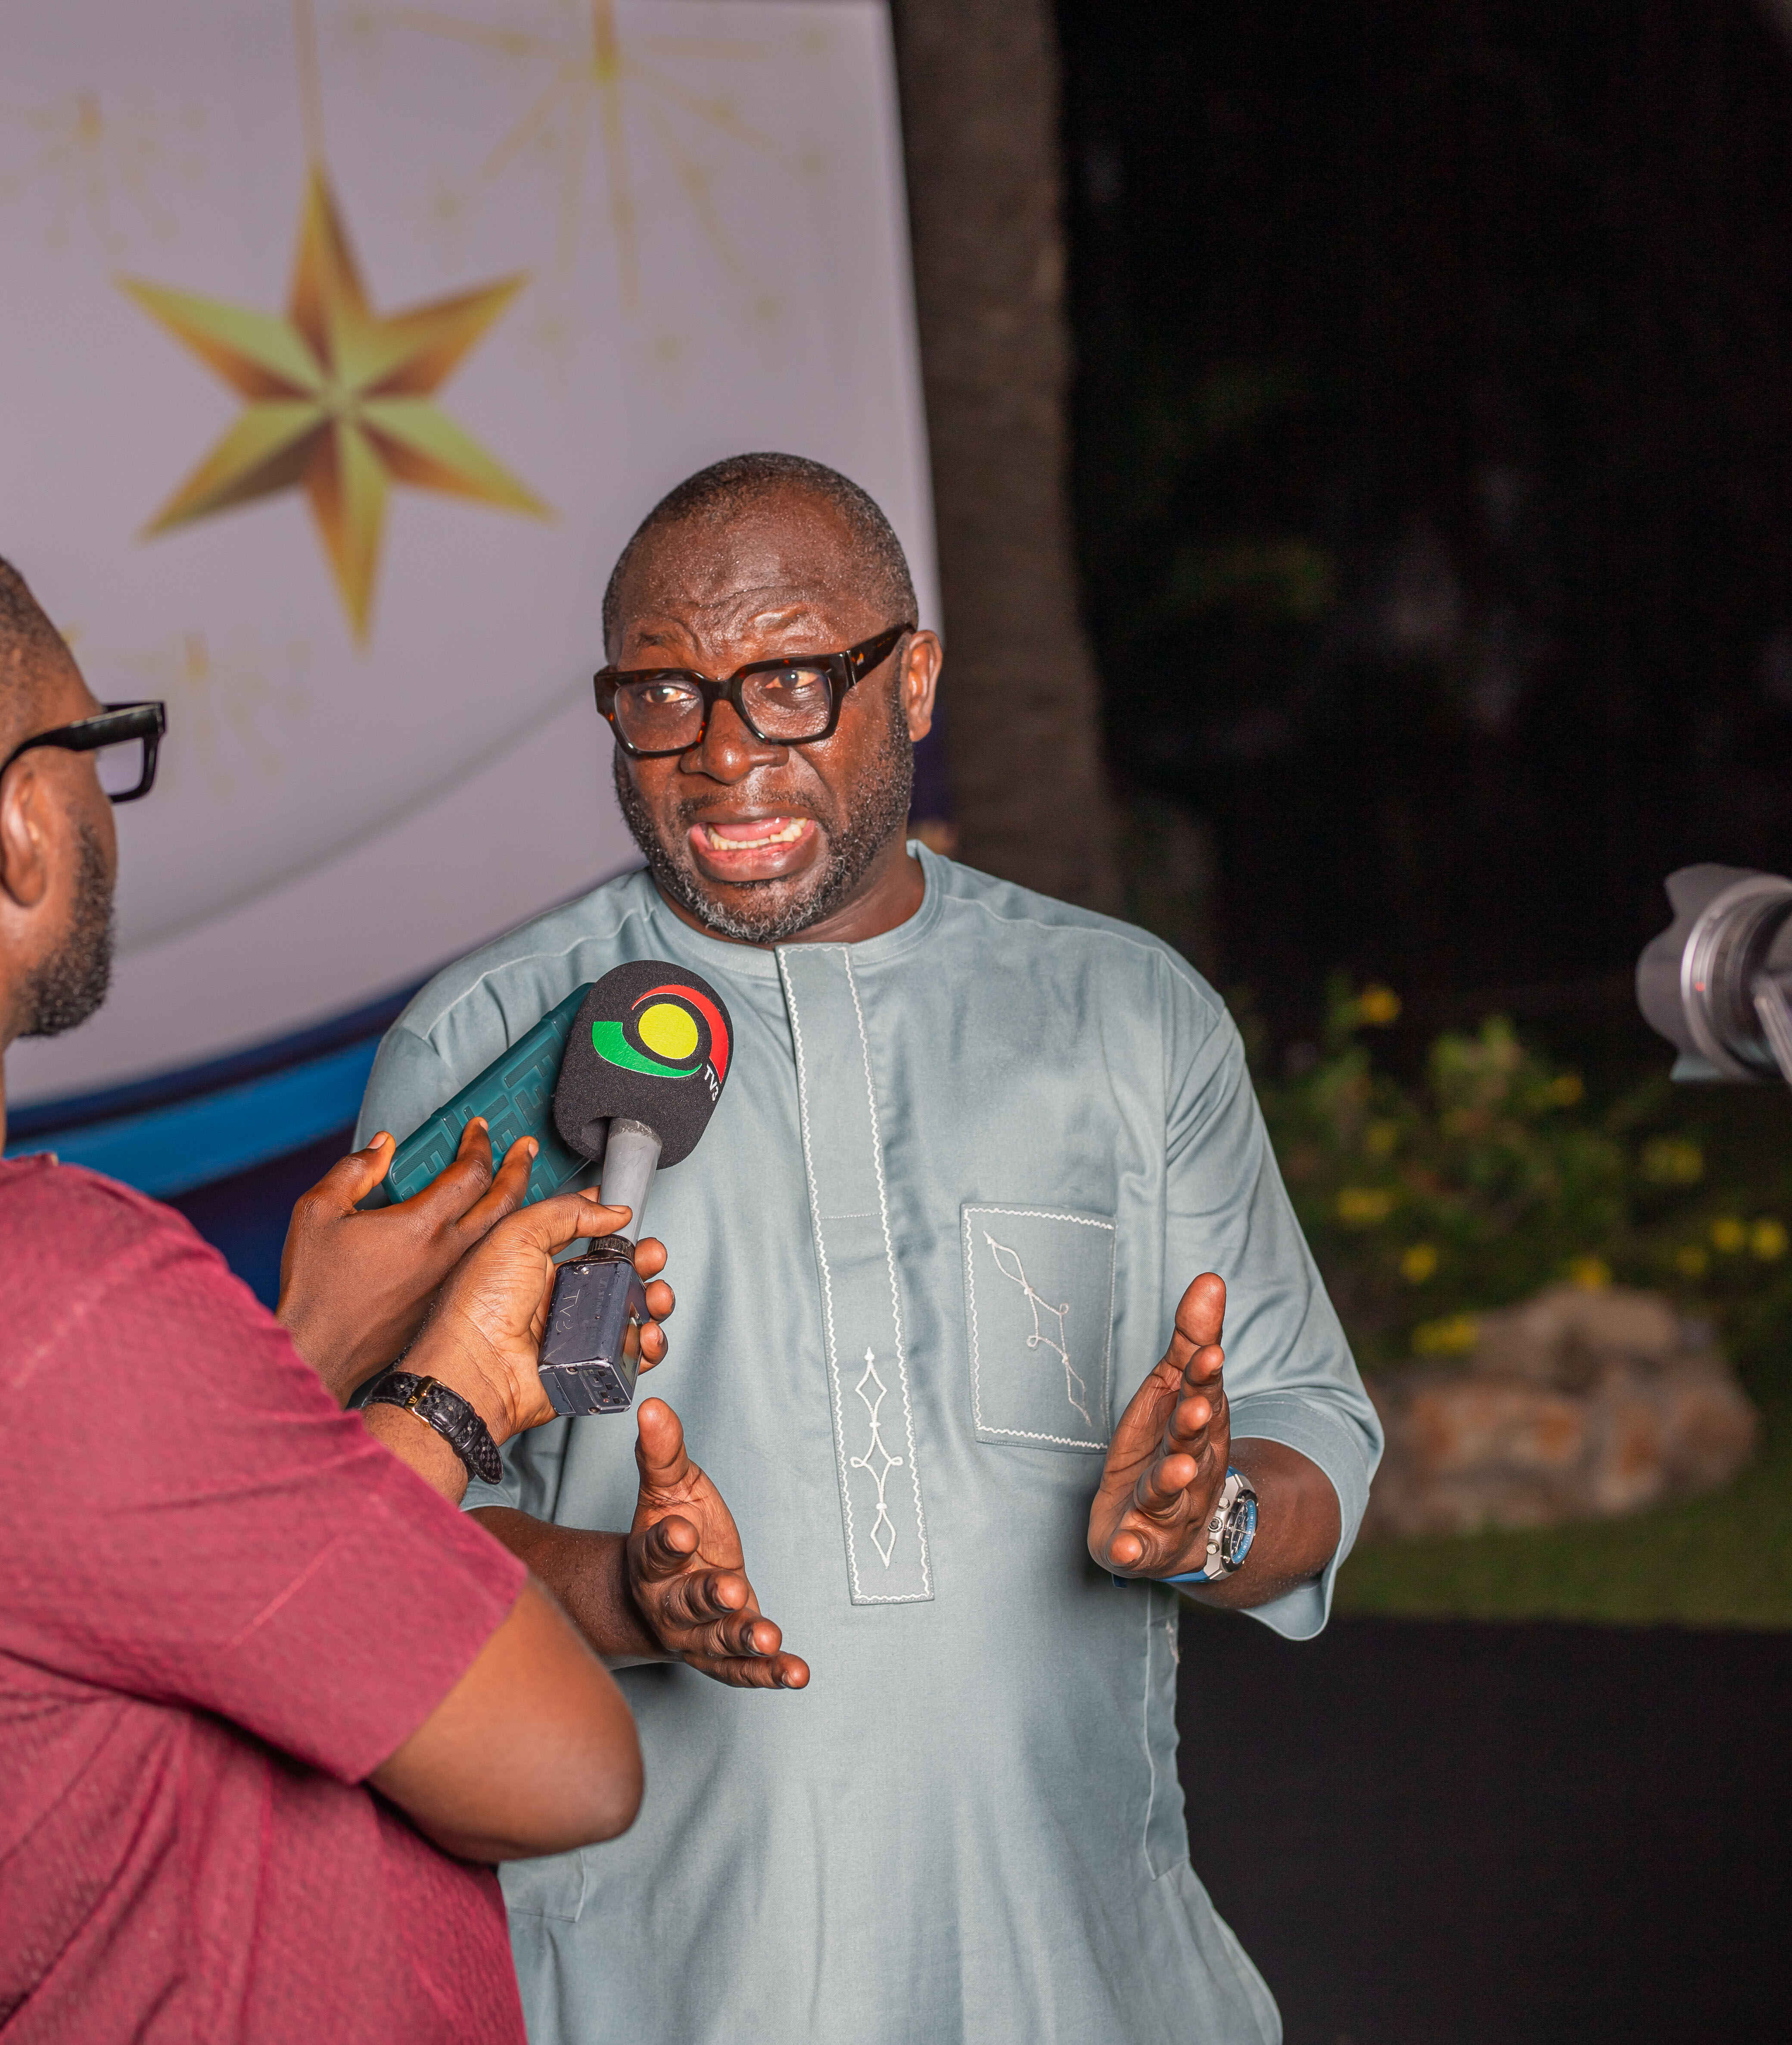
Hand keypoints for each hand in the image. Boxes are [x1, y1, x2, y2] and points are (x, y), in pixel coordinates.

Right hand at [278, 1120, 535, 1401]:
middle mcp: (446, 1252)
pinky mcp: (443, 1302)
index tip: (479, 1127)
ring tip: (515, 1181)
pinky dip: (492, 1235)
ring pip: (496, 1233)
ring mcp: (450, 1281)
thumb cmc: (314, 1285)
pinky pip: (479, 1259)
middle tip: (526, 1147)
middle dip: (518, 1168)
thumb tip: (384, 1145)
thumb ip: (355, 1170)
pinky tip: (484, 1227)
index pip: (470, 1173)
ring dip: (510, 1202)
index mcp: (421, 1225)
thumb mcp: (318, 1211)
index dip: (479, 1144)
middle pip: (502, 1202)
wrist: (317, 1352)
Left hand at [407, 1191, 674, 1444]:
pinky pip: (631, 1353)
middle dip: (642, 1259)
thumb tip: (610, 1210)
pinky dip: (649, 1343)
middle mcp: (558, 1296)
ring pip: (631, 1310)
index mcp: (537, 1262)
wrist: (476, 1372)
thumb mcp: (516, 1234)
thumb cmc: (479, 1308)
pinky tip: (647, 1331)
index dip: (610, 1223)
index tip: (628, 1216)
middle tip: (650, 1255)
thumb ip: (566, 1212)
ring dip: (652, 1298)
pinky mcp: (589, 1365)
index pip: (584, 1233)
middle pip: (617, 1271)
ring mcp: (576, 1332)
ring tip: (655, 1295)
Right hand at [625, 1398, 808, 1689]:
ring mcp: (696, 1634)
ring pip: (717, 1641)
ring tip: (768, 1637)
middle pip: (687, 1601)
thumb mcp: (669, 1488)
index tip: (682, 1531)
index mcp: (650, 1560)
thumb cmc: (672, 1528)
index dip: (669, 1541)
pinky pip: (744, 1670)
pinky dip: (770, 1673)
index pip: (657, 1549)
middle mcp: (668, 1603)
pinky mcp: (725, 1655)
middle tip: (732, 1589)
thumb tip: (653, 1405)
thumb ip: (663, 1452)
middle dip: (709, 1596)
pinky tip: (798, 1673)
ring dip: (742, 1639)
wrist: (665, 1587)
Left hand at [1088, 1273, 1230, 1577]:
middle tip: (1196, 1409)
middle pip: (1193, 1445)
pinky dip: (1133, 1552)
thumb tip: (1211, 1279)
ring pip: (1169, 1496)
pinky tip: (1124, 1550)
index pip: (1203, 1395)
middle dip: (1195, 1428)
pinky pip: (1138, 1552)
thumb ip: (1191, 1340)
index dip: (1205, 1376)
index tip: (1209, 1354)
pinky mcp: (1143, 1545)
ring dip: (1171, 1483)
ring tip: (1173, 1472)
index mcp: (1197, 1425)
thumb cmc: (1169, 1445)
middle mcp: (1190, 1467)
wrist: (1174, 1531)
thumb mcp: (1176, 1390)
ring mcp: (1168, 1510)